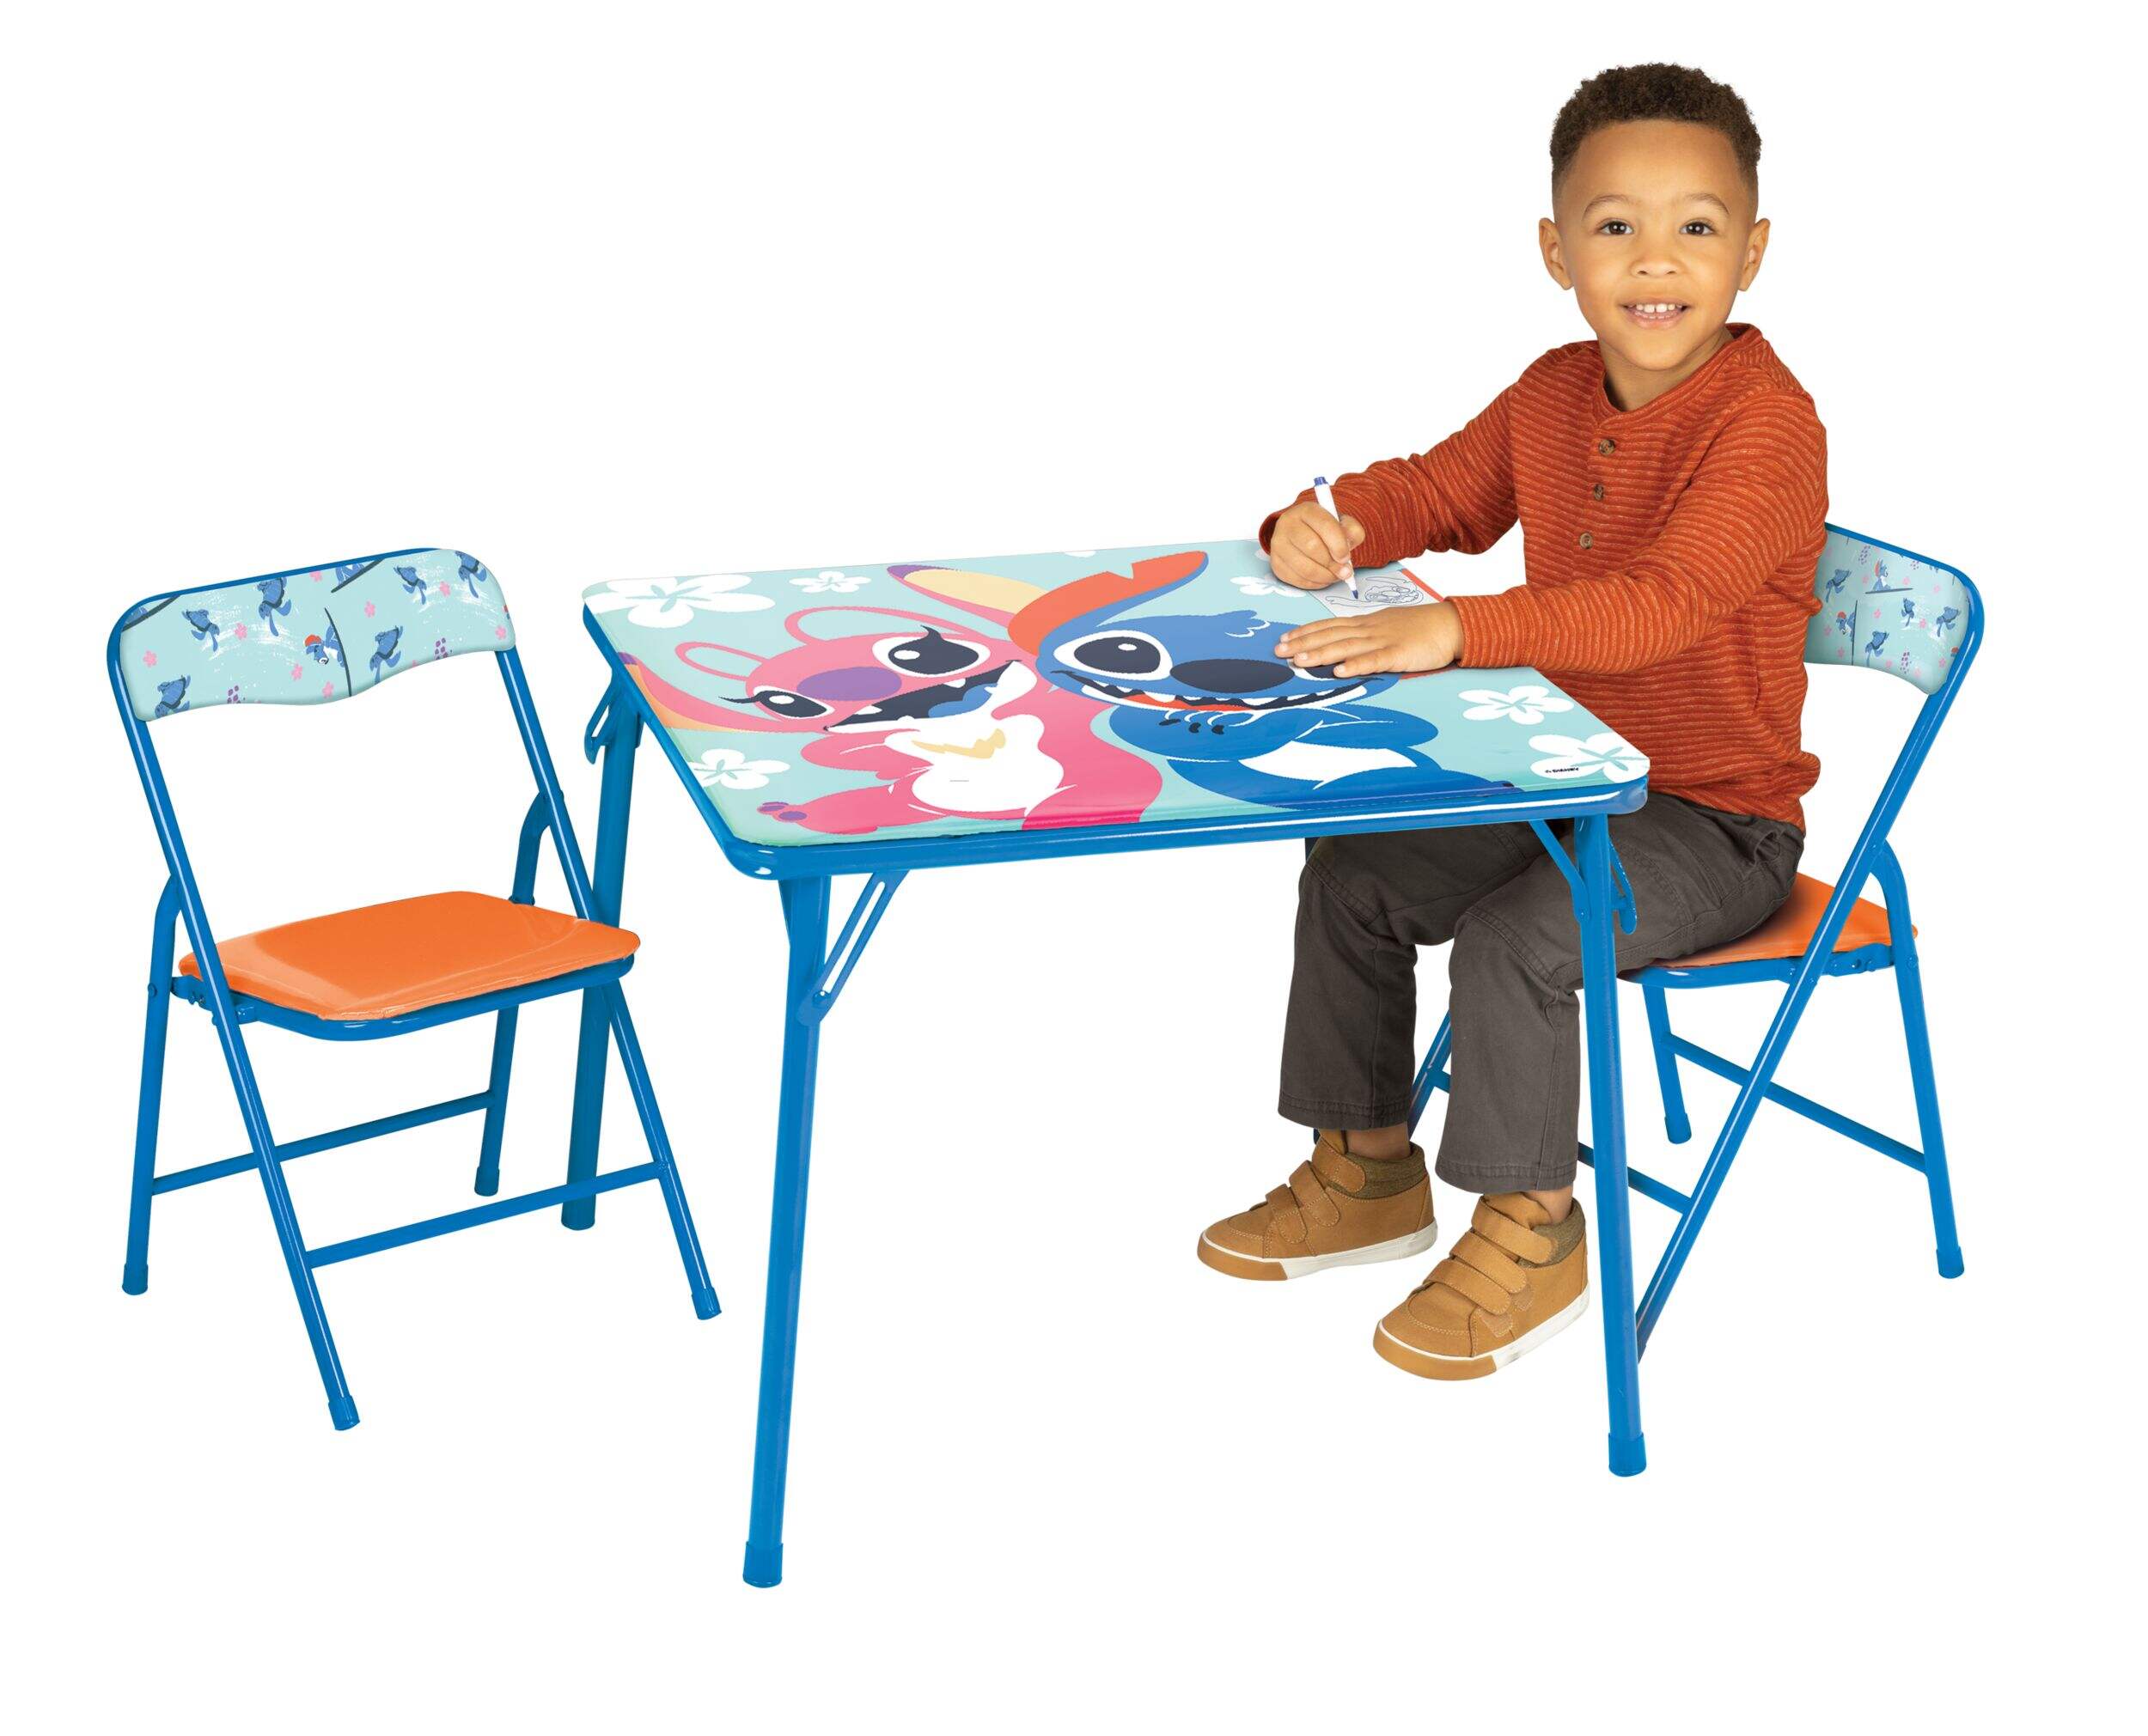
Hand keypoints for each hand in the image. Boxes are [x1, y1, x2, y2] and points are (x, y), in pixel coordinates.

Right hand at [1266, 500, 1365, 588]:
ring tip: (1334, 575)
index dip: (1339, 545)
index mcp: (1306, 510)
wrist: (1304, 534)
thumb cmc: (1325, 530)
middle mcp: (1287, 524)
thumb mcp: (1343, 524)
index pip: (1325, 525)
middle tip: (1344, 571)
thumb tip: (1346, 554)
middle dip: (1332, 564)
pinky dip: (1315, 583)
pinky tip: (1322, 578)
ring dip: (1325, 576)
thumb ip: (1352, 532)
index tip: (1346, 557)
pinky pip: (1297, 580)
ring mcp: (1278, 544)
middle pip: (1312, 548)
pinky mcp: (1276, 563)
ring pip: (1304, 568)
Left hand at [1275, 601, 1463, 679]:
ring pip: (1346, 646)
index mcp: (1367, 623)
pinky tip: (1339, 671)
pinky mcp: (1399, 654)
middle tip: (1279, 651)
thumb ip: (1366, 636)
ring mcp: (1383, 640)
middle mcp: (1370, 629)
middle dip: (1304, 643)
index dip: (1306, 632)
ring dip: (1321, 654)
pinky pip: (1374, 660)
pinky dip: (1356, 665)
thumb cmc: (1420, 627)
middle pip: (1331, 635)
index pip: (1330, 626)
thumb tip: (1345, 648)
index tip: (1285, 639)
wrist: (1452, 624)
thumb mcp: (1388, 627)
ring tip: (1299, 661)